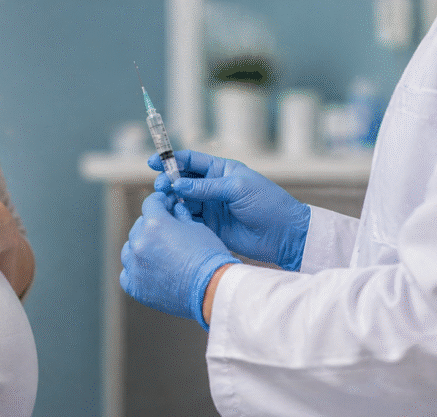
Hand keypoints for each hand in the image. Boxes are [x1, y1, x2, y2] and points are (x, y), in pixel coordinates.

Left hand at [120, 192, 239, 328]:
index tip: (164, 203)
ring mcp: (134, 266)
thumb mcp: (197, 227)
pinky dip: (136, 269)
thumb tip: (174, 209)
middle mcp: (139, 243)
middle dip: (151, 225)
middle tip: (165, 230)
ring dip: (141, 247)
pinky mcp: (135, 286)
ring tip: (156, 251)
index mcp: (154, 224)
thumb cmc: (209, 256)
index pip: (150, 203)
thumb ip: (180, 216)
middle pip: (139, 227)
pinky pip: (128, 273)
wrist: (212, 289)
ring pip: (130, 249)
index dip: (159, 201)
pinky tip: (149, 270)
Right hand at [149, 150, 310, 270]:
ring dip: (171, 201)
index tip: (153, 163)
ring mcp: (210, 207)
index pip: (190, 161)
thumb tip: (177, 185)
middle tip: (161, 188)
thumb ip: (206, 187)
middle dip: (168, 182)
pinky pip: (187, 220)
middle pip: (181, 181)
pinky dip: (179, 218)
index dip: (170, 160)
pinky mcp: (208, 226)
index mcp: (221, 170)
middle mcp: (212, 187)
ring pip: (181, 201)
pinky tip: (176, 219)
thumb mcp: (237, 188)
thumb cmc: (267, 204)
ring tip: (167, 204)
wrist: (283, 235)